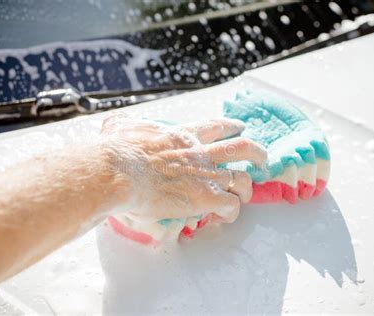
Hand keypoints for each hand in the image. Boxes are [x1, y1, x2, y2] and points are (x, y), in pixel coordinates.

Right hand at [100, 114, 266, 222]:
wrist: (120, 170)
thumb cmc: (117, 152)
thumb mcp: (120, 128)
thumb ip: (123, 126)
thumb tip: (112, 127)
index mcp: (182, 135)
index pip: (214, 126)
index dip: (230, 126)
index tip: (239, 127)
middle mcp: (200, 153)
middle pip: (242, 148)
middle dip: (256, 153)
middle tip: (262, 158)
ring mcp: (206, 175)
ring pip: (243, 180)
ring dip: (246, 188)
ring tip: (245, 195)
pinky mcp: (206, 197)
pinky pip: (232, 206)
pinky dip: (232, 212)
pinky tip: (224, 216)